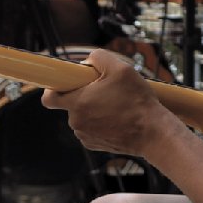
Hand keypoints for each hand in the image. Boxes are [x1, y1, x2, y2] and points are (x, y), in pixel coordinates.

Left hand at [41, 48, 178, 156]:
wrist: (153, 133)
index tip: (66, 82)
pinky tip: (118, 118)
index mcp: (77, 103)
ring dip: (94, 109)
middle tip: (105, 89)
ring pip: (83, 116)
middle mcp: (77, 122)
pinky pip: (91, 129)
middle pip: (70, 104)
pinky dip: (100, 122)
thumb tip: (88, 61)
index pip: (49, 97)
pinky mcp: (95, 145)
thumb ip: (98, 57)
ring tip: (116, 104)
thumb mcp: (120, 68)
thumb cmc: (137, 101)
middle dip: (84, 95)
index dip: (55, 87)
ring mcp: (85, 135)